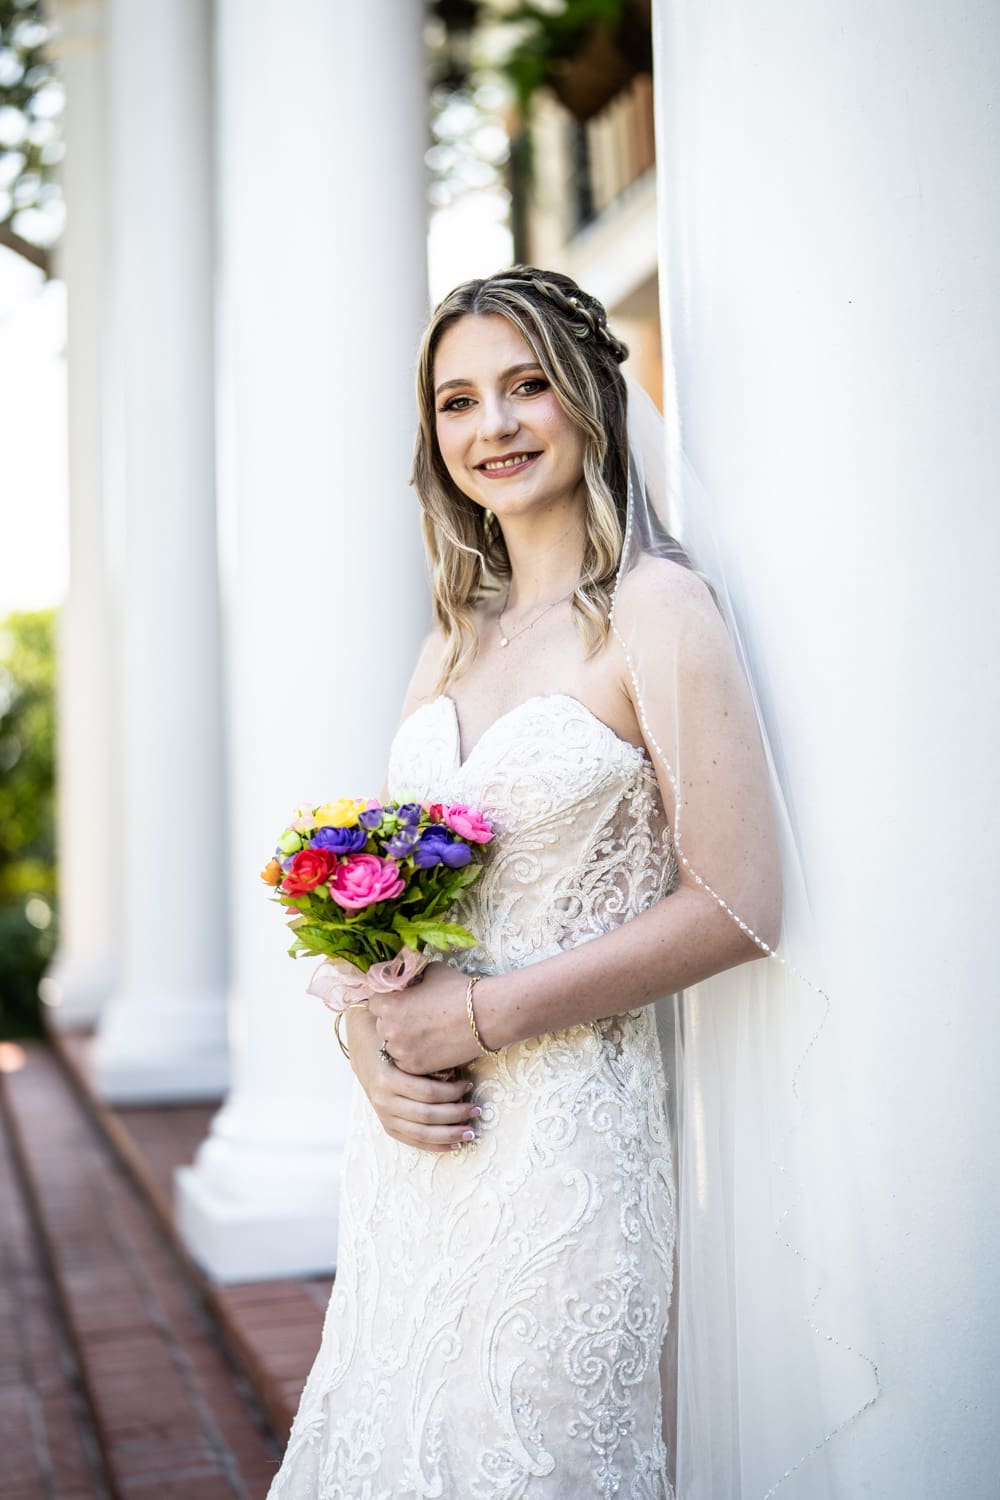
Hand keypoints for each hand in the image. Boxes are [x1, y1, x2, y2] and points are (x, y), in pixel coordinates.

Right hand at [347, 1005, 479, 1152]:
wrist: (363, 1048)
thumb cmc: (392, 1039)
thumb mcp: (404, 1039)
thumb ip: (427, 1049)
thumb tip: (463, 1055)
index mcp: (387, 1077)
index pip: (427, 1092)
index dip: (451, 1091)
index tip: (469, 1085)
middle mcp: (383, 1100)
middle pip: (426, 1115)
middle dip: (455, 1114)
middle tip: (476, 1109)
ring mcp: (384, 1115)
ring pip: (421, 1133)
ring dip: (449, 1133)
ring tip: (471, 1131)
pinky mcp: (387, 1125)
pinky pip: (413, 1141)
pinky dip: (435, 1145)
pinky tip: (454, 1144)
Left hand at [367, 961, 483, 1075]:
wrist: (483, 1016)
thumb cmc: (457, 990)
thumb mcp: (430, 972)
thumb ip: (412, 977)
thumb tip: (407, 979)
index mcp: (389, 1005)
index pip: (374, 1003)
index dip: (388, 1001)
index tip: (400, 1001)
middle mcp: (390, 1030)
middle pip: (382, 1025)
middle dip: (395, 1021)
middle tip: (416, 1017)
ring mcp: (402, 1052)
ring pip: (393, 1046)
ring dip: (403, 1041)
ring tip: (426, 1032)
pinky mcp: (416, 1067)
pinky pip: (406, 1062)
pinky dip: (415, 1055)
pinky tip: (432, 1044)